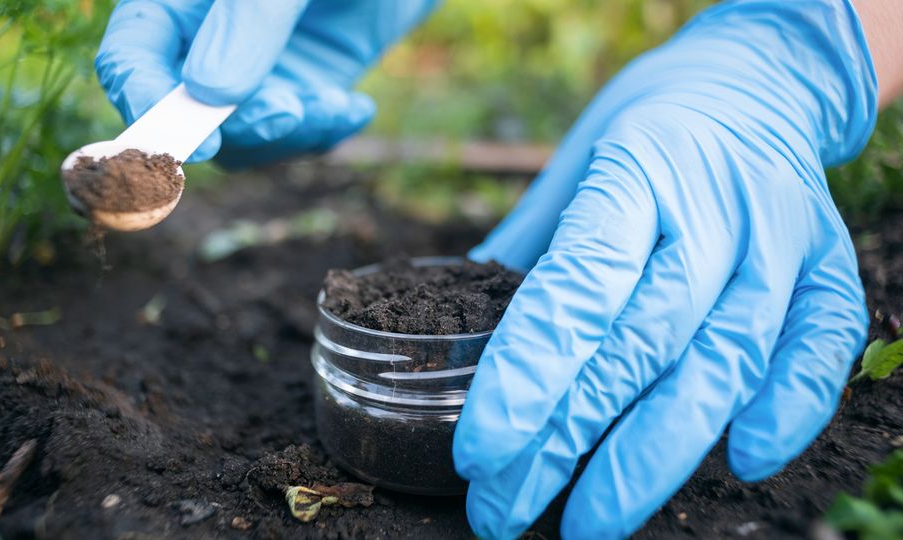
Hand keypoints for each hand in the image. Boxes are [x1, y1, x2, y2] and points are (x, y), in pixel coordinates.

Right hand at [95, 0, 436, 165]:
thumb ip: (249, 20)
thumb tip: (209, 93)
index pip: (131, 55)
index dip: (148, 103)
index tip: (195, 144)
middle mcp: (209, 35)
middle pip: (187, 112)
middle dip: (239, 126)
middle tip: (289, 112)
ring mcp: (258, 65)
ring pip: (243, 137)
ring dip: (290, 136)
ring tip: (337, 105)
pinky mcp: (305, 84)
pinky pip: (296, 134)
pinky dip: (324, 133)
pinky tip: (356, 109)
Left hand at [455, 1, 876, 537]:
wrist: (753, 82)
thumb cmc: (643, 133)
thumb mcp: (573, 168)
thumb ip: (527, 250)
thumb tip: (456, 334)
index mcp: (635, 172)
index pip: (578, 287)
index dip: (527, 377)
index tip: (480, 453)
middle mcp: (714, 209)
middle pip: (640, 344)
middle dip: (568, 440)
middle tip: (503, 509)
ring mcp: (781, 240)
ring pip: (723, 362)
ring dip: (655, 457)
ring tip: (587, 523)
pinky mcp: (831, 263)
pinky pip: (820, 345)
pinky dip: (790, 409)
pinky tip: (740, 464)